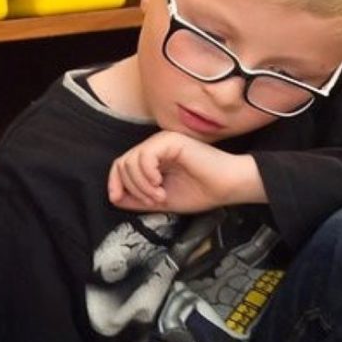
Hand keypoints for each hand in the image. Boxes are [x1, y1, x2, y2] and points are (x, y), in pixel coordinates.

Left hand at [107, 131, 267, 212]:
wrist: (228, 187)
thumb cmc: (201, 192)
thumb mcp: (161, 201)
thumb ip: (137, 198)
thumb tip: (114, 197)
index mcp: (153, 159)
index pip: (121, 165)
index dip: (114, 182)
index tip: (117, 199)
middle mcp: (155, 147)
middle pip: (122, 163)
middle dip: (132, 188)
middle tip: (152, 200)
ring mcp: (162, 142)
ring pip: (130, 160)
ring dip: (141, 185)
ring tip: (160, 195)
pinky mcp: (170, 140)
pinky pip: (144, 155)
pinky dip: (147, 174)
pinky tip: (160, 184)